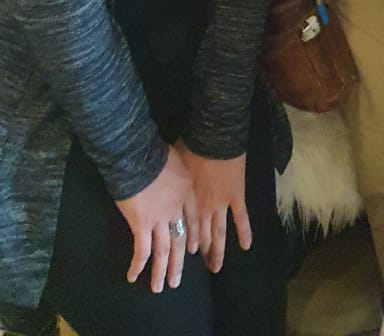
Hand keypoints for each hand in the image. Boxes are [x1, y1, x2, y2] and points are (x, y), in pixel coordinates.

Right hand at [114, 145, 197, 291]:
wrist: (138, 156)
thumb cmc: (155, 153)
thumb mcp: (177, 160)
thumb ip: (178, 175)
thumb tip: (175, 177)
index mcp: (187, 192)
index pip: (193, 220)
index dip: (193, 236)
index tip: (193, 250)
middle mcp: (177, 209)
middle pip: (181, 240)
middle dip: (178, 262)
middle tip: (176, 280)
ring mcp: (160, 218)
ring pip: (164, 250)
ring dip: (162, 270)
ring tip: (160, 287)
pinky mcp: (141, 224)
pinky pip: (142, 249)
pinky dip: (138, 265)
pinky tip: (133, 276)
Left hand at [177, 145, 249, 273]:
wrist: (215, 137)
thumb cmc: (191, 146)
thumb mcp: (173, 165)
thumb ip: (168, 179)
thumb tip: (156, 180)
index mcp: (185, 203)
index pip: (183, 230)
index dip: (182, 245)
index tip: (180, 257)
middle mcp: (202, 209)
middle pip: (200, 237)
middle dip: (197, 255)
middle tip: (195, 269)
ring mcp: (221, 204)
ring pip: (219, 234)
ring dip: (217, 252)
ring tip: (215, 269)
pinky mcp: (236, 196)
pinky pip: (241, 218)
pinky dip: (244, 232)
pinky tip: (246, 246)